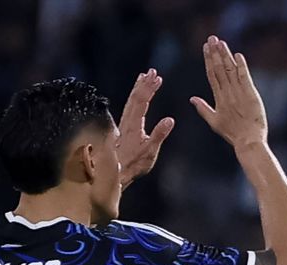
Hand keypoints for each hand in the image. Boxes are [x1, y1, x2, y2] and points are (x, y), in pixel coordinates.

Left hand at [116, 68, 174, 188]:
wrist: (116, 171)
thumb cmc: (134, 163)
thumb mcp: (150, 151)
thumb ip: (159, 135)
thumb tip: (170, 119)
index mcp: (134, 124)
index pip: (142, 101)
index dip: (149, 88)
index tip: (157, 77)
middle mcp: (127, 120)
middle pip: (135, 97)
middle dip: (144, 83)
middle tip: (152, 71)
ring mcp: (124, 123)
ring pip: (131, 101)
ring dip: (138, 88)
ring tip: (144, 77)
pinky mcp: (124, 128)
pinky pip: (129, 107)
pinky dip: (135, 97)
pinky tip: (137, 96)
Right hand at [189, 36, 267, 148]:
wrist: (248, 141)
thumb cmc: (232, 133)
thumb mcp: (214, 122)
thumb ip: (203, 109)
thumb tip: (192, 98)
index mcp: (218, 98)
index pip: (211, 74)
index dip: (208, 60)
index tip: (206, 47)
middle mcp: (227, 93)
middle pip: (219, 69)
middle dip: (215, 52)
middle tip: (212, 38)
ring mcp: (239, 93)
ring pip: (230, 70)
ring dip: (226, 55)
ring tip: (221, 42)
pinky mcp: (251, 94)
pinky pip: (245, 77)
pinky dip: (241, 66)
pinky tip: (238, 55)